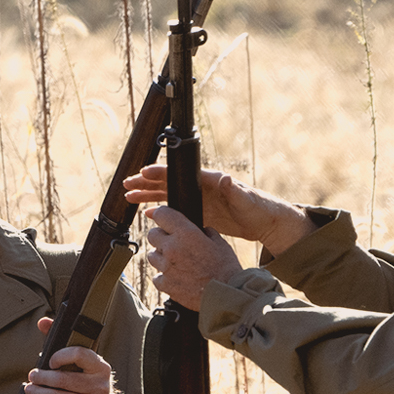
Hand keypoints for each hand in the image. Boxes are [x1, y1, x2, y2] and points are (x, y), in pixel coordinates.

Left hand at [26, 317, 122, 393]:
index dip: (61, 356)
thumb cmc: (87, 381)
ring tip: (29, 389)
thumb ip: (62, 340)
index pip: (80, 355)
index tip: (50, 361)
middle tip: (32, 375)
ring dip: (39, 393)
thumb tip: (42, 321)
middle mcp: (99, 384)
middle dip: (43, 378)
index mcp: (99, 366)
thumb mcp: (81, 363)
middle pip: (64, 379)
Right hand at [123, 163, 313, 254]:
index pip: (179, 174)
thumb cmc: (258, 207)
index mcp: (209, 180)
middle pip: (168, 182)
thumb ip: (233, 189)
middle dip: (146, 183)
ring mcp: (199, 200)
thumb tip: (224, 178)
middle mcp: (200, 187)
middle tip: (128, 184)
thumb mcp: (245, 198)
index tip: (144, 172)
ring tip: (130, 197)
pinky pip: (174, 210)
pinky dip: (160, 210)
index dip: (161, 172)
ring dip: (148, 195)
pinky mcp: (199, 212)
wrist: (265, 221)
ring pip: (167, 195)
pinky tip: (148, 214)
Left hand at [143, 206, 244, 307]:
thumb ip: (204, 232)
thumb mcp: (219, 242)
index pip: (161, 214)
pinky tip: (177, 277)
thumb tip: (198, 229)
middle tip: (174, 243)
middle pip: (152, 235)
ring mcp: (166, 268)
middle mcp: (172, 248)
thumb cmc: (226, 269)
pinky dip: (164, 276)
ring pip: (152, 256)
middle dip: (161, 236)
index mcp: (186, 234)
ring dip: (162, 256)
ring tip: (177, 262)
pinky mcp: (165, 285)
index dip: (162, 215)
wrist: (226, 295)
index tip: (163, 218)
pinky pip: (157, 276)